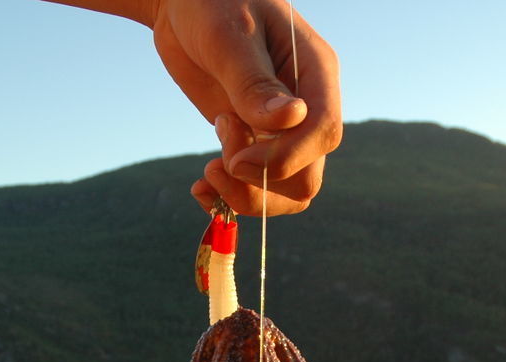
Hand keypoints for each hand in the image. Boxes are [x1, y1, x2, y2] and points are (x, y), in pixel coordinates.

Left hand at [148, 0, 341, 215]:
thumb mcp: (228, 36)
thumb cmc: (211, 2)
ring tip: (207, 170)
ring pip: (286, 191)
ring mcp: (280, 129)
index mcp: (314, 73)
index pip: (323, 132)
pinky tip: (199, 188)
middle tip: (216, 161)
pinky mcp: (253, 142)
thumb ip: (254, 81)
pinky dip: (228, 197)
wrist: (182, 4)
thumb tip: (291, 118)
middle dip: (262, 184)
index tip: (236, 159)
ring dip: (246, 195)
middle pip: (308, 175)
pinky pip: (257, 187)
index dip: (285, 159)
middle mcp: (305, 107)